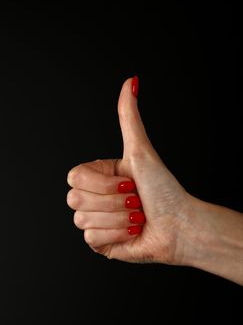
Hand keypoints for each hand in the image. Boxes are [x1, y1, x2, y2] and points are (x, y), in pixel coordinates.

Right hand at [67, 77, 195, 264]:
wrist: (179, 225)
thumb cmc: (163, 189)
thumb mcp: (140, 150)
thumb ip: (128, 117)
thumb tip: (130, 81)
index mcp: (99, 176)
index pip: (74, 177)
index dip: (102, 182)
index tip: (128, 181)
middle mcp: (94, 197)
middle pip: (74, 199)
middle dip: (113, 201)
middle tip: (135, 199)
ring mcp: (95, 221)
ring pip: (82, 219)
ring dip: (118, 217)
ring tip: (137, 215)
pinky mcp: (99, 243)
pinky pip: (91, 238)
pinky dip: (117, 233)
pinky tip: (132, 230)